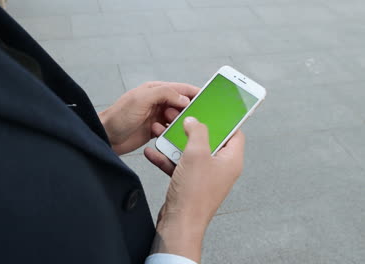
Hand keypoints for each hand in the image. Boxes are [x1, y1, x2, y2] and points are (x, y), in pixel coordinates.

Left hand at [99, 82, 198, 154]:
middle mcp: (156, 102)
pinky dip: (172, 133)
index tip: (209, 98)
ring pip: (176, 118)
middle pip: (181, 104)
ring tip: (176, 128)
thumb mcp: (141, 99)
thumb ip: (163, 94)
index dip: (194, 92)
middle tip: (192, 119)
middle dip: (188, 111)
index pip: (180, 88)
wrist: (106, 136)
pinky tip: (172, 136)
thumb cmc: (119, 116)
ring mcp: (156, 117)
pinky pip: (169, 130)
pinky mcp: (154, 130)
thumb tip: (183, 97)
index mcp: (154, 90)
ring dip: (179, 123)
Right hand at [145, 117, 244, 262]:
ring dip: (176, 143)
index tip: (212, 111)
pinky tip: (154, 152)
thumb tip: (195, 122)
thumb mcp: (196, 154)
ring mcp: (204, 176)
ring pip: (191, 152)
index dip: (223, 121)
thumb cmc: (194, 195)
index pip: (234, 133)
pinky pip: (180, 165)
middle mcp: (220, 168)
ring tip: (163, 133)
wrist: (179, 224)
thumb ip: (197, 132)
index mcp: (230, 160)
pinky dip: (167, 158)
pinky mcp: (190, 183)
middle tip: (182, 120)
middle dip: (192, 130)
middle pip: (209, 141)